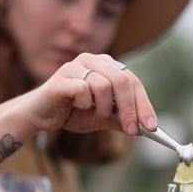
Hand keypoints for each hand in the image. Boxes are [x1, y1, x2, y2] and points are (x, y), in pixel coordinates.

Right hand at [25, 53, 157, 135]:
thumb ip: (122, 120)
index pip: (133, 82)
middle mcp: (93, 60)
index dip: (144, 105)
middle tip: (132, 131)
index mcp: (107, 66)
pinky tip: (76, 106)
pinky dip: (84, 104)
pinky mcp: (61, 76)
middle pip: (123, 81)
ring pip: (103, 86)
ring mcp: (76, 65)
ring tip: (92, 114)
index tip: (152, 126)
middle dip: (131, 110)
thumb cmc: (72, 113)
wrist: (41, 116)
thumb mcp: (102, 119)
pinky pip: (83, 89)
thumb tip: (146, 128)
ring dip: (102, 108)